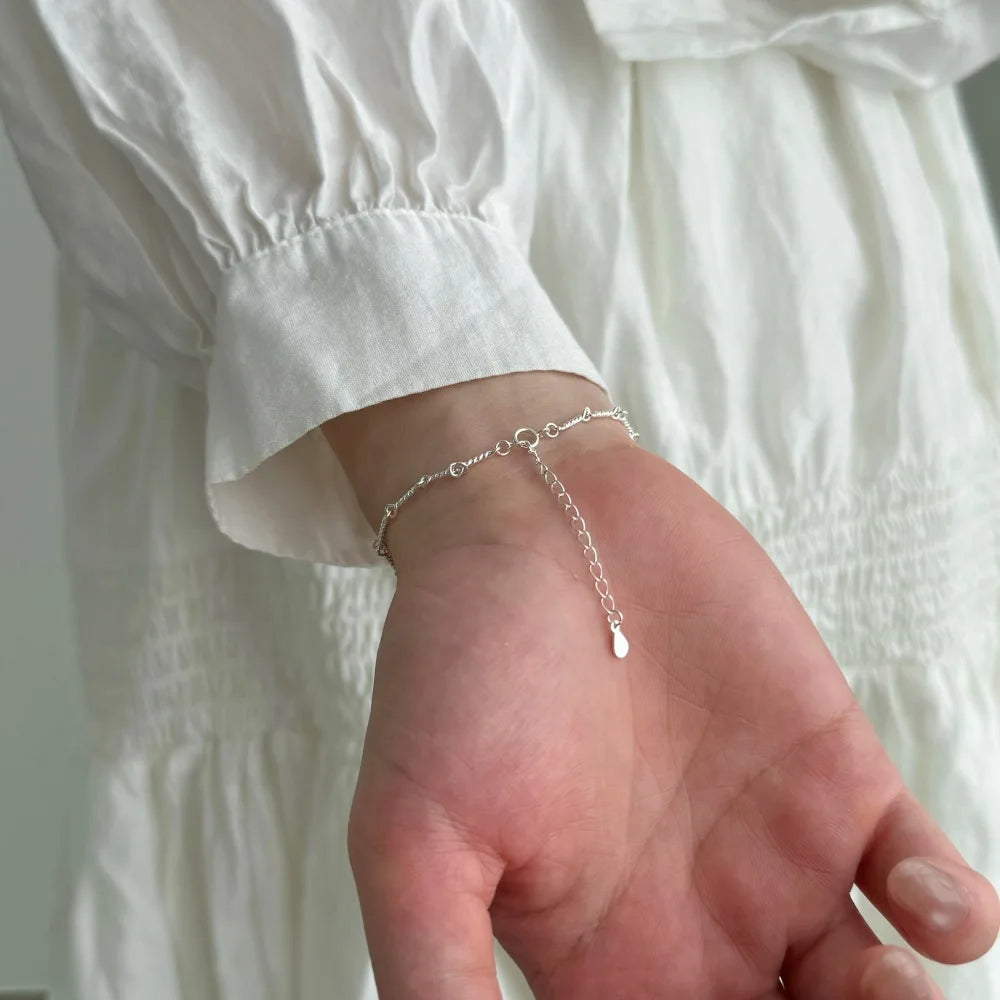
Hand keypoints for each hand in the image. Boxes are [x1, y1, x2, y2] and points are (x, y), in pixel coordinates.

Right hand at [325, 377, 998, 998]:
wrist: (535, 517)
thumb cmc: (457, 667)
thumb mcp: (409, 834)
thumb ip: (437, 974)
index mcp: (597, 963)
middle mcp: (695, 924)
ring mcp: (771, 851)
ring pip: (872, 993)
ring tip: (885, 990)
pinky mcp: (831, 770)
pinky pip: (916, 876)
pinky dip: (944, 913)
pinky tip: (924, 910)